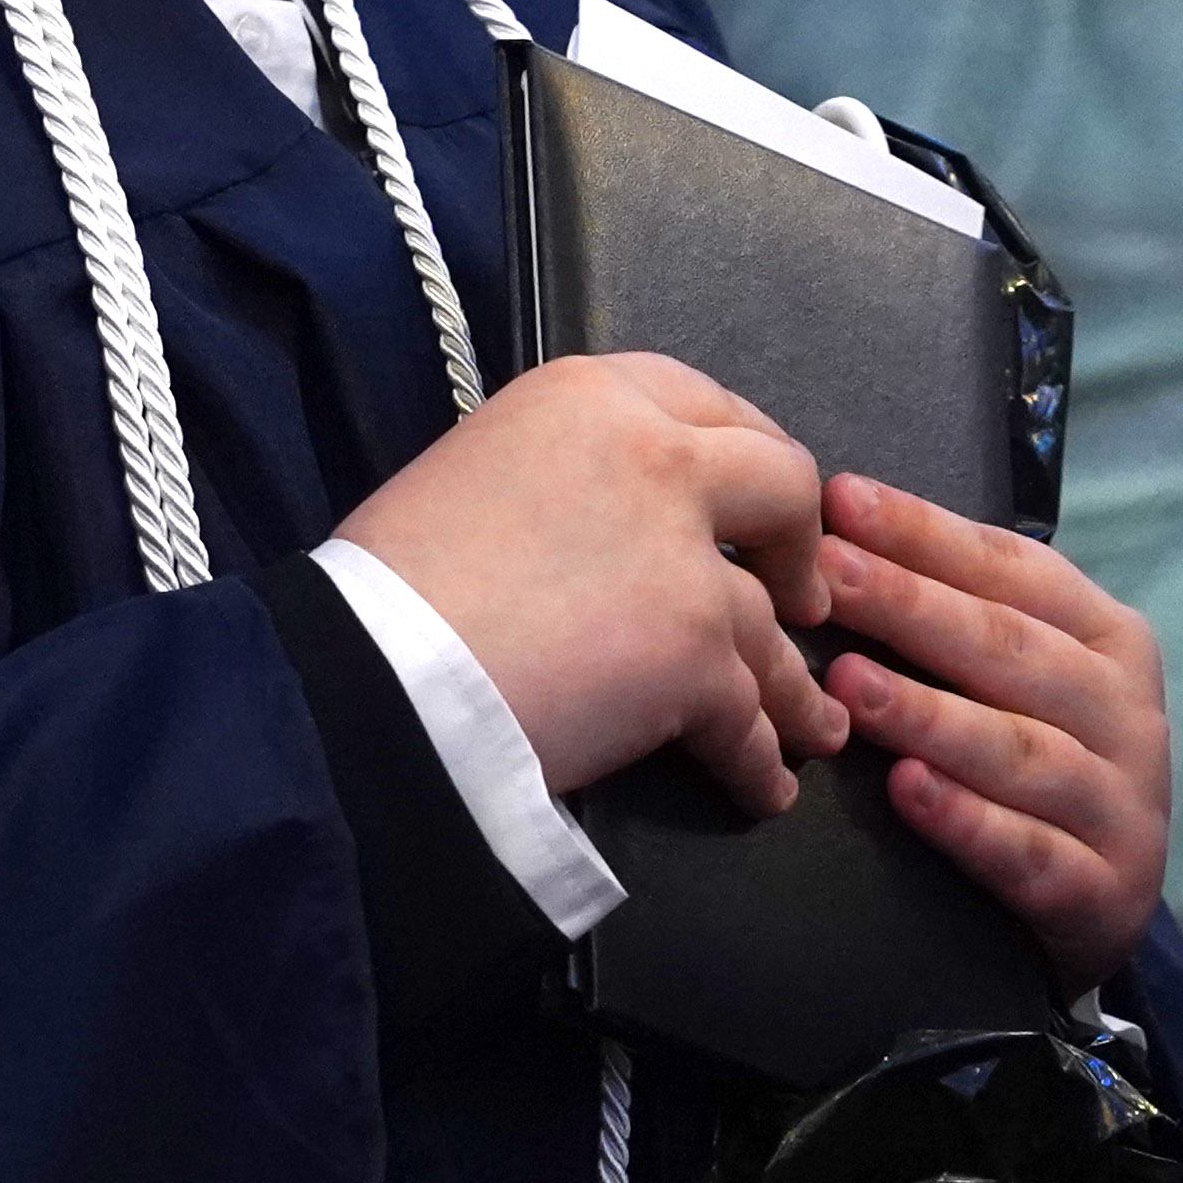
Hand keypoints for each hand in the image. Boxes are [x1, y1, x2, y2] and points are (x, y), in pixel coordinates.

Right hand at [331, 352, 841, 811]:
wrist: (372, 676)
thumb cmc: (389, 583)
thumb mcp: (476, 470)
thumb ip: (564, 475)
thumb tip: (595, 522)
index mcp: (593, 398)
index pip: (706, 402)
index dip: (746, 450)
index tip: (759, 495)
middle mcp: (660, 459)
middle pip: (780, 487)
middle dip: (799, 545)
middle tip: (800, 594)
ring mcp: (688, 561)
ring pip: (771, 624)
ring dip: (792, 681)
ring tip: (810, 723)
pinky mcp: (696, 657)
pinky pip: (748, 716)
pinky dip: (759, 757)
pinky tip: (764, 784)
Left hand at [814, 476, 1174, 990]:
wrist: (1114, 905)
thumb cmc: (1051, 763)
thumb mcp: (1032, 681)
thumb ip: (965, 617)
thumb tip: (844, 537)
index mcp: (1110, 640)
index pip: (1016, 572)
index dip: (928, 535)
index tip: (841, 501)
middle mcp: (1126, 712)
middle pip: (1012, 649)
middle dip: (913, 606)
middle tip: (827, 575)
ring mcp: (1122, 803)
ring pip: (1019, 749)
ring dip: (930, 712)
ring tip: (848, 684)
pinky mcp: (1104, 890)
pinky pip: (1027, 850)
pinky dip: (967, 820)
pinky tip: (907, 791)